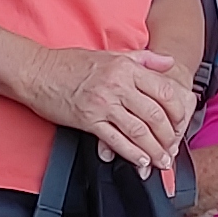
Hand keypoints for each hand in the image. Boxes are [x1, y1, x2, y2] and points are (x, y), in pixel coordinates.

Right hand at [41, 46, 197, 168]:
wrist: (37, 71)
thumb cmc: (71, 63)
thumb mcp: (111, 54)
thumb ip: (144, 59)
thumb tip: (170, 62)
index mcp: (126, 68)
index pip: (165, 91)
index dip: (177, 112)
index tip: (180, 124)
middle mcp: (118, 85)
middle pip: (155, 115)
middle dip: (169, 136)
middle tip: (173, 149)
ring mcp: (103, 104)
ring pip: (139, 131)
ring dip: (154, 150)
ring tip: (162, 161)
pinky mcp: (88, 120)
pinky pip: (116, 140)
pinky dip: (132, 154)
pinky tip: (141, 161)